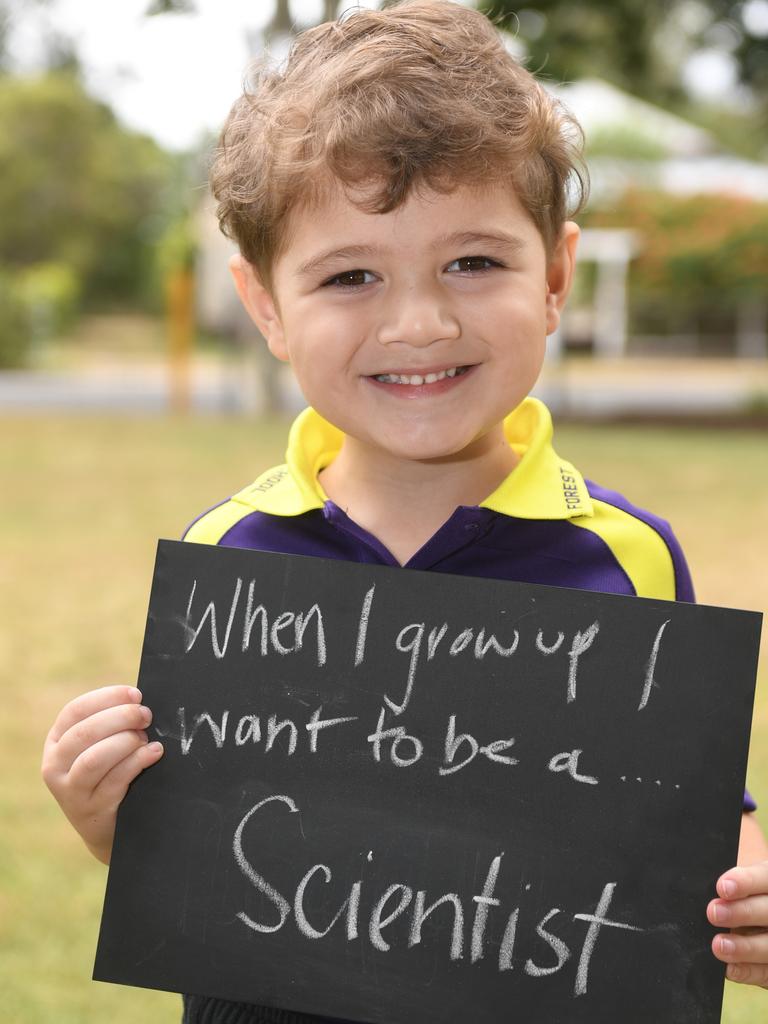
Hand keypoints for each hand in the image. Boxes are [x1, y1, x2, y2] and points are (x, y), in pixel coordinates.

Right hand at [41, 685, 163, 864]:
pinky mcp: (90, 811)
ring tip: (146, 739)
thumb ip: (111, 724)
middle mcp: (54, 766)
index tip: (135, 695)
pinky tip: (154, 753)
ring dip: (126, 742)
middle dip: (121, 717)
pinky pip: (114, 781)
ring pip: (95, 758)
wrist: (107, 827)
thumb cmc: (109, 774)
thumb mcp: (100, 746)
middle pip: (85, 732)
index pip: (75, 711)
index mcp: (56, 741)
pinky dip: (137, 762)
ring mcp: (69, 791)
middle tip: (146, 715)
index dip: (107, 698)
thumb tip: (138, 700)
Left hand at [709, 860, 767, 987]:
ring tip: (719, 945)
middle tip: (713, 913)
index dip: (746, 882)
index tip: (722, 887)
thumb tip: (705, 890)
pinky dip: (748, 971)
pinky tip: (730, 968)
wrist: (755, 919)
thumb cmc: (741, 897)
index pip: (764, 878)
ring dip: (745, 947)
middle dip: (742, 912)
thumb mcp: (740, 884)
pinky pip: (766, 972)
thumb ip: (729, 886)